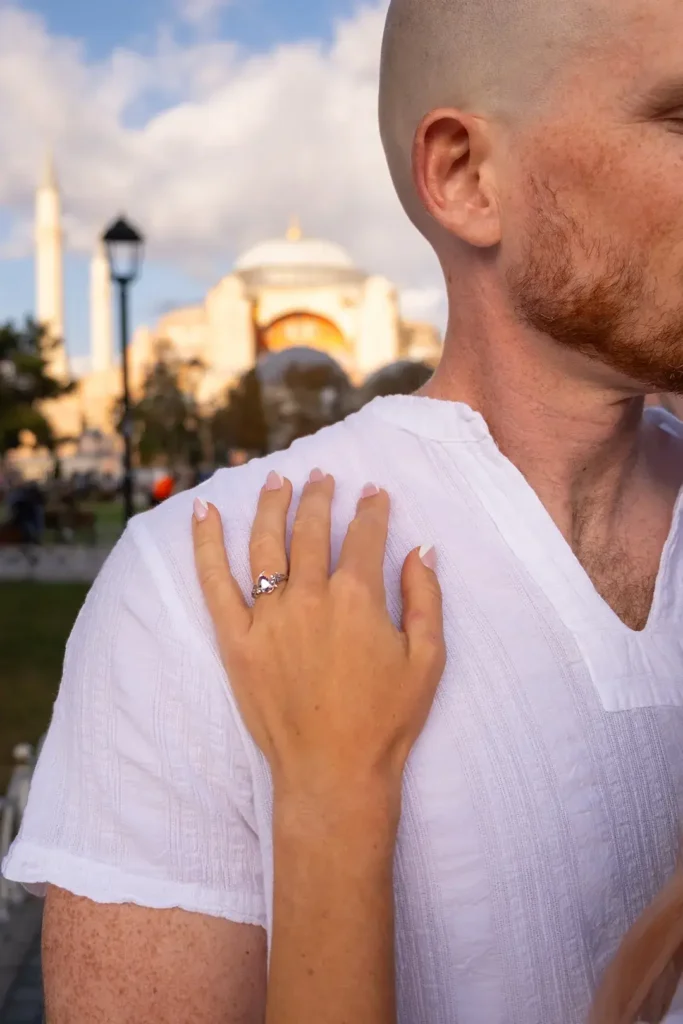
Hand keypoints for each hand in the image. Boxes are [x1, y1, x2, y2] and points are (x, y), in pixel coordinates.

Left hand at [192, 469, 445, 809]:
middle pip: (311, 530)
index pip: (364, 535)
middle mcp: (309, 597)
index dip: (371, 509)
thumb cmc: (386, 721)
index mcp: (357, 598)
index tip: (373, 492)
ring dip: (272, 506)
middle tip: (322, 476)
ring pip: (265, 544)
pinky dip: (206, 544)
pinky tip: (203, 512)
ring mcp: (268, 617)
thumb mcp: (428, 659)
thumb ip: (425, 597)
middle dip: (319, 497)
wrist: (333, 773)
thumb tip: (421, 548)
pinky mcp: (236, 641)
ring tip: (276, 480)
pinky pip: (214, 583)